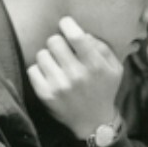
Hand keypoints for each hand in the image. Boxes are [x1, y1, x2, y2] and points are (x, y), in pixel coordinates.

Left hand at [27, 17, 121, 139]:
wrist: (93, 122)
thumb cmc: (104, 89)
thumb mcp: (115, 68)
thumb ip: (102, 47)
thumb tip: (83, 32)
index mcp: (96, 66)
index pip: (76, 36)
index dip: (68, 24)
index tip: (66, 24)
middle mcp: (77, 75)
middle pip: (54, 41)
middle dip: (58, 42)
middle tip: (63, 50)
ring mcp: (59, 86)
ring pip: (42, 54)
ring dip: (49, 57)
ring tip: (58, 65)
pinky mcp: (45, 95)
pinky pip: (33, 69)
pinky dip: (40, 70)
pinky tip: (50, 76)